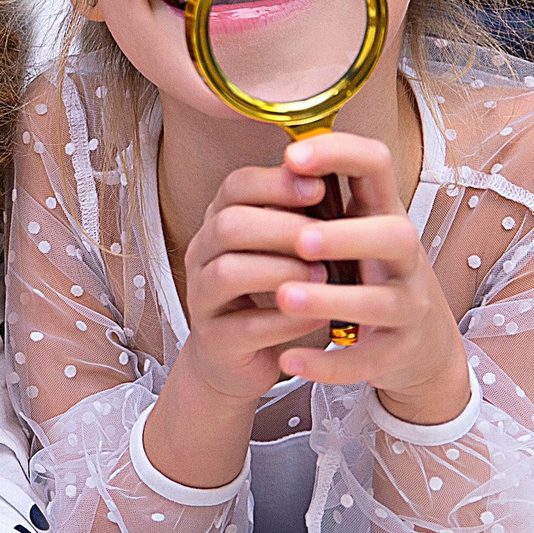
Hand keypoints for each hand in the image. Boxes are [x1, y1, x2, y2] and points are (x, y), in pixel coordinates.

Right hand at [170, 158, 335, 408]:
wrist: (243, 357)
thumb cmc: (273, 291)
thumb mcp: (284, 247)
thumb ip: (298, 215)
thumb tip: (331, 175)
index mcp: (220, 221)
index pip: (236, 186)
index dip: (277, 182)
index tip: (319, 188)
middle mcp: (202, 255)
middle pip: (228, 225)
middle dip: (283, 228)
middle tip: (325, 239)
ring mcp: (202, 298)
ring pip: (228, 272)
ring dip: (281, 271)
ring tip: (323, 276)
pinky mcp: (215, 341)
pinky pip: (245, 326)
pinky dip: (286, 320)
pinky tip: (317, 316)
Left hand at [268, 132, 469, 424]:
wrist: (419, 346)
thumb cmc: (371, 275)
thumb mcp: (356, 230)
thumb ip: (324, 200)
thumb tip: (282, 156)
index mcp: (384, 215)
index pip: (376, 165)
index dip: (340, 154)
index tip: (293, 157)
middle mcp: (404, 258)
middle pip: (396, 235)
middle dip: (348, 236)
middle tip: (300, 240)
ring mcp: (409, 307)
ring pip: (383, 303)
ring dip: (332, 299)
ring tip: (283, 298)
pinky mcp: (399, 352)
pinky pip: (369, 360)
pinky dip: (329, 364)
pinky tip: (287, 360)